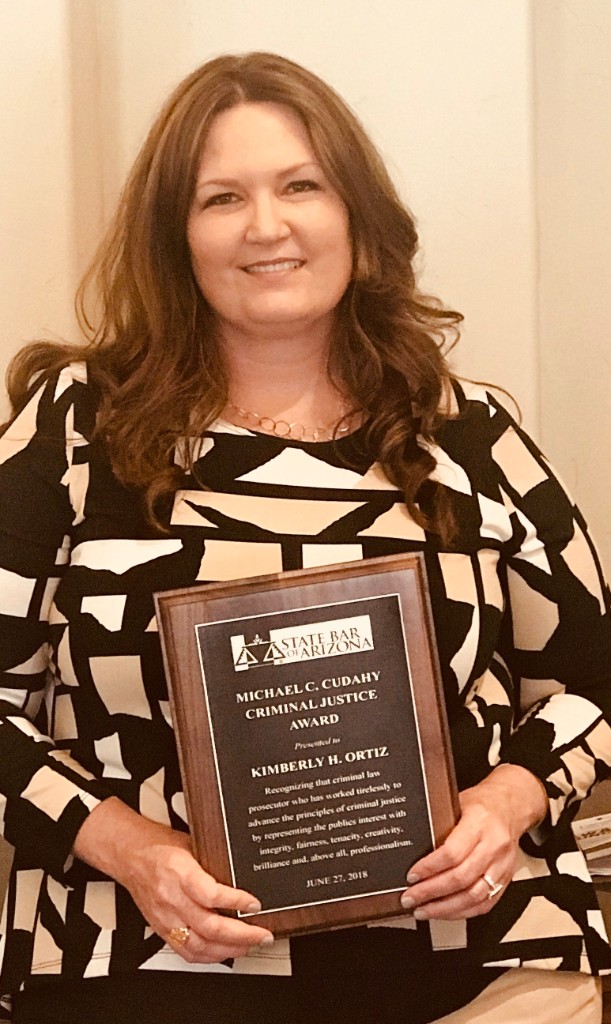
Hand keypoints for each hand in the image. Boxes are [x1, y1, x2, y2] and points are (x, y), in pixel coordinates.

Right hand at [73, 798, 273, 962]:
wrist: (130, 855)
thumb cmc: (159, 846)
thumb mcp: (192, 844)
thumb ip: (213, 862)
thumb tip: (242, 874)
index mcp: (180, 873)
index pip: (211, 894)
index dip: (237, 902)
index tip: (255, 904)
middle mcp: (172, 899)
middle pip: (210, 926)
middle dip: (241, 935)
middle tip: (262, 934)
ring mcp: (165, 918)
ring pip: (199, 945)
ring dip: (228, 950)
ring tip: (249, 946)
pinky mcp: (161, 929)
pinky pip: (185, 951)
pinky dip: (208, 956)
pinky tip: (224, 953)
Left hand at [399, 764, 547, 920]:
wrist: (511, 806)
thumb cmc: (482, 805)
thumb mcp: (457, 803)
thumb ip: (440, 825)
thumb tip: (413, 848)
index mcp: (479, 823)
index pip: (452, 852)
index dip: (429, 868)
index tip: (412, 876)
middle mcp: (493, 846)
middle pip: (461, 878)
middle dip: (431, 892)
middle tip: (411, 898)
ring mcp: (501, 866)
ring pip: (474, 896)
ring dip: (445, 909)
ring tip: (424, 910)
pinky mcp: (506, 880)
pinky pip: (485, 904)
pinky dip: (463, 912)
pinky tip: (445, 912)